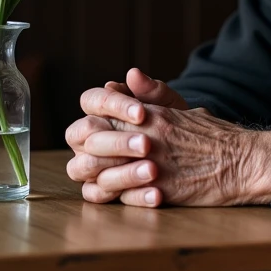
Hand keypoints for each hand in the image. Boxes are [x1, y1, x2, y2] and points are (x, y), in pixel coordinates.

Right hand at [65, 69, 189, 191]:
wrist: (186, 150)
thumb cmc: (168, 121)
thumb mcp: (168, 105)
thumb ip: (153, 91)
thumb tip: (133, 74)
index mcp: (97, 110)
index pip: (92, 100)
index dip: (114, 105)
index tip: (142, 113)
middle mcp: (85, 138)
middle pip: (84, 135)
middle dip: (116, 140)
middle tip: (147, 144)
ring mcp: (87, 165)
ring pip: (85, 167)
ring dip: (120, 170)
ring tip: (153, 170)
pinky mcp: (99, 190)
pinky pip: (101, 196)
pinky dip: (132, 196)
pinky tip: (157, 194)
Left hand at [78, 102, 270, 207]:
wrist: (243, 162)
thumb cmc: (214, 134)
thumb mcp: (182, 108)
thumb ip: (151, 93)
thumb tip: (127, 76)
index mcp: (149, 114)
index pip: (98, 112)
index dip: (88, 123)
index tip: (90, 132)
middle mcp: (146, 137)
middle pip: (90, 141)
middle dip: (83, 151)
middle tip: (86, 159)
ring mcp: (152, 165)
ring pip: (100, 174)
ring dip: (95, 178)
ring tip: (98, 181)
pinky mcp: (161, 192)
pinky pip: (122, 198)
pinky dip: (114, 198)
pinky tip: (115, 196)